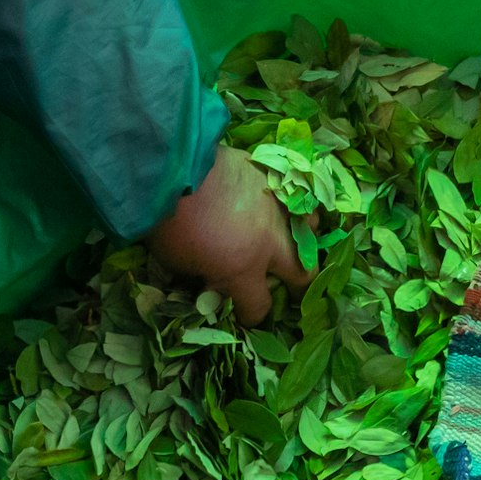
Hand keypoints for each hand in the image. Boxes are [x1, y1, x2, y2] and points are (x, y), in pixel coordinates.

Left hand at [142, 144, 309, 326]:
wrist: (175, 165)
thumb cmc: (169, 222)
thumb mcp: (178, 263)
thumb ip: (202, 275)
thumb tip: (210, 276)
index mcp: (243, 271)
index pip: (258, 307)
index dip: (252, 315)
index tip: (246, 314)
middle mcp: (270, 243)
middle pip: (303, 274)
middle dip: (297, 287)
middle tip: (290, 289)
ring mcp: (278, 207)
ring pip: (310, 230)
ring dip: (303, 240)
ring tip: (291, 240)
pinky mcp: (274, 176)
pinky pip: (296, 195)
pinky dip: (293, 206)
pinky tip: (282, 207)